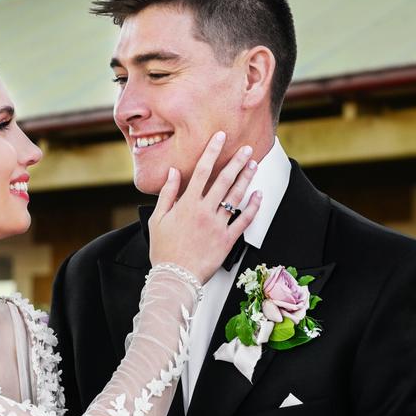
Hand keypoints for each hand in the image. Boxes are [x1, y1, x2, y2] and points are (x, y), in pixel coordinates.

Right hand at [149, 131, 259, 283]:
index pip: (202, 171)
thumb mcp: (157, 220)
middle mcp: (204, 211)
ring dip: (246, 178)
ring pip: (236, 196)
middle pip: (224, 180)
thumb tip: (174, 173)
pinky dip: (253, 207)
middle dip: (236, 162)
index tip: (220, 138)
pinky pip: (244, 220)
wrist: (176, 277)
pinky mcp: (227, 240)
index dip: (212, 151)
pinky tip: (258, 195)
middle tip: (246, 149)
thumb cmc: (164, 251)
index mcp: (187, 204)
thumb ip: (167, 194)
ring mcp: (217, 225)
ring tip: (253, 165)